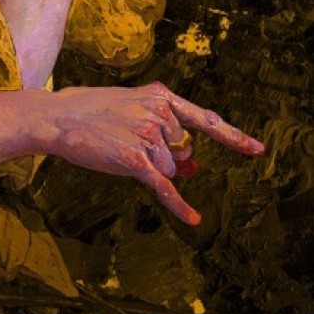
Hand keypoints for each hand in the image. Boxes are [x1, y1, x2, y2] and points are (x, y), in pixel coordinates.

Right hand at [41, 82, 264, 224]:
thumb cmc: (90, 111)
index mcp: (159, 96)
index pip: (204, 118)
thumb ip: (162, 131)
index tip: (256, 150)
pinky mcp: (134, 159)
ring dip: (151, 167)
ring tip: (118, 148)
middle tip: (130, 142)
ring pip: (171, 168)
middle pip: (184, 150)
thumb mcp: (129, 109)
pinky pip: (163, 185)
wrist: (57, 116)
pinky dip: (178, 204)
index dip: (232, 136)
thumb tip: (193, 167)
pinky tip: (192, 218)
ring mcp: (147, 135)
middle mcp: (158, 113)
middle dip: (167, 156)